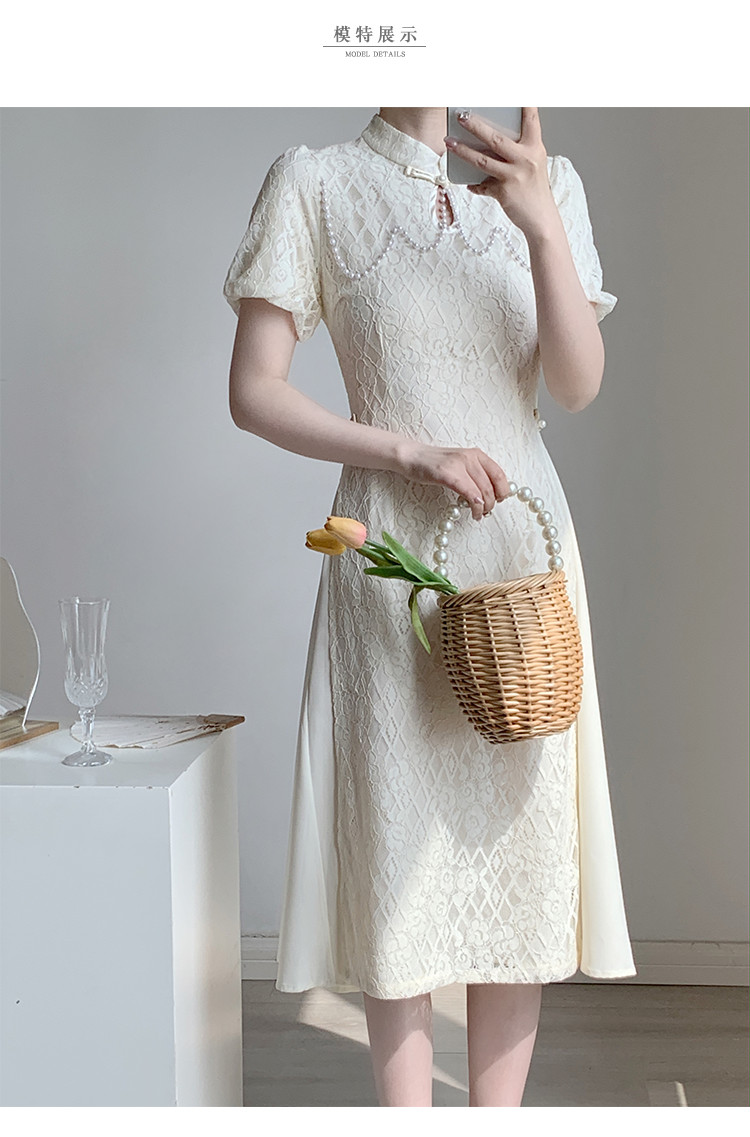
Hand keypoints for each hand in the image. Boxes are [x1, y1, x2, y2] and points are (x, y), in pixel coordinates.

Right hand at [394, 440, 511, 521]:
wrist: (411, 456)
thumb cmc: (434, 464)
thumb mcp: (459, 464)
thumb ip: (475, 474)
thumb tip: (491, 493)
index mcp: (476, 454)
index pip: (499, 474)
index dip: (503, 491)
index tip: (499, 501)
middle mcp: (470, 457)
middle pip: (492, 485)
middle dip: (492, 503)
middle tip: (486, 512)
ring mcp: (459, 465)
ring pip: (483, 491)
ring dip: (484, 508)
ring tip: (478, 514)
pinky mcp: (448, 475)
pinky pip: (470, 494)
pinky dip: (475, 507)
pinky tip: (473, 513)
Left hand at [444, 107, 556, 238]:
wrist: (542, 219)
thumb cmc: (534, 190)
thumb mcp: (531, 165)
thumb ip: (515, 152)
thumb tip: (488, 143)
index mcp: (535, 148)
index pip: (531, 119)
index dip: (524, 103)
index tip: (517, 91)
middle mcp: (526, 159)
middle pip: (496, 139)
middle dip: (476, 125)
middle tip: (461, 115)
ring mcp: (514, 176)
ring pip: (482, 160)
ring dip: (463, 150)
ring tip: (449, 142)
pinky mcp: (504, 192)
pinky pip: (482, 186)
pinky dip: (475, 185)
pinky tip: (469, 184)